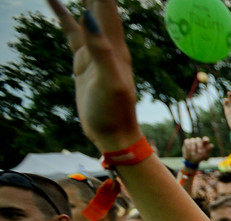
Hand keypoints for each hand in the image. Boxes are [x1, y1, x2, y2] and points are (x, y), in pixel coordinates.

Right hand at [48, 0, 141, 150]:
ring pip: (85, 11)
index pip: (107, 6)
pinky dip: (63, 12)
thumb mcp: (109, 81)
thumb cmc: (114, 111)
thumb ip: (101, 50)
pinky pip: (71, 28)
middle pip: (99, 4)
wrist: (113, 133)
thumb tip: (91, 19)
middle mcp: (107, 42)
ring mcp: (94, 49)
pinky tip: (53, 0)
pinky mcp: (83, 59)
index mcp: (114, 45)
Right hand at [182, 136, 212, 163]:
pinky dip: (188, 147)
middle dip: (199, 146)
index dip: (205, 139)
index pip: (205, 139)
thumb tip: (211, 145)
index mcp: (204, 143)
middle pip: (198, 139)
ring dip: (193, 148)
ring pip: (192, 140)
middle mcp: (198, 141)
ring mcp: (192, 141)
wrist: (192, 161)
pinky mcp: (187, 142)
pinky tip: (189, 151)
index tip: (206, 141)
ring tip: (193, 154)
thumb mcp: (205, 155)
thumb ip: (208, 150)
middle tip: (200, 152)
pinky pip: (187, 142)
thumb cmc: (200, 157)